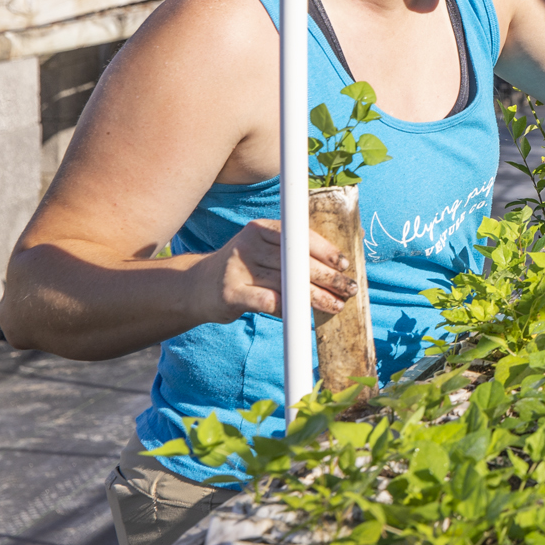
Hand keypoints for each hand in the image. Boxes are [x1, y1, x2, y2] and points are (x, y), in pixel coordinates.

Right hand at [192, 219, 355, 325]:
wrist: (196, 287)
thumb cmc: (245, 268)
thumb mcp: (264, 249)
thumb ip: (295, 249)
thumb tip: (345, 252)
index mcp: (261, 228)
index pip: (299, 236)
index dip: (325, 250)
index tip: (345, 264)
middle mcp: (248, 244)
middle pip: (296, 261)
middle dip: (328, 277)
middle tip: (349, 289)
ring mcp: (237, 268)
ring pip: (287, 283)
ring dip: (316, 296)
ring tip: (335, 305)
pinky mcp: (231, 293)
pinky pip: (269, 301)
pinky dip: (290, 310)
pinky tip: (304, 316)